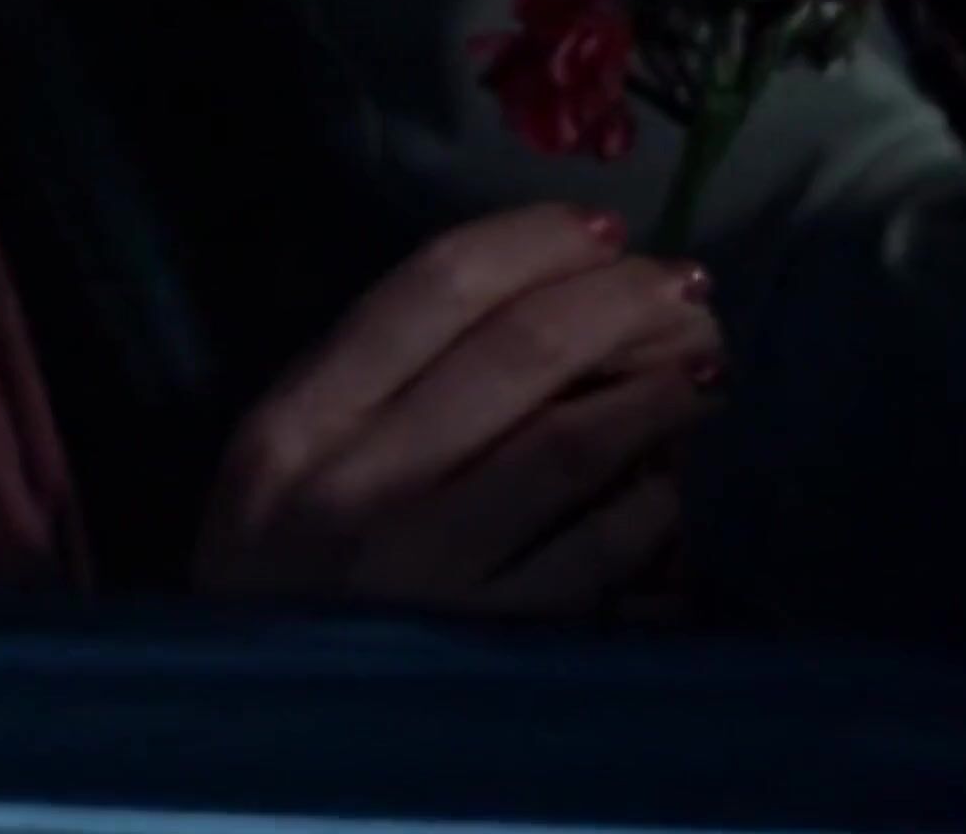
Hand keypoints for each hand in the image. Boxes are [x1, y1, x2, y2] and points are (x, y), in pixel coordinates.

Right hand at [197, 203, 722, 614]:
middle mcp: (356, 488)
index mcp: (295, 425)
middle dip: (617, 300)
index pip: (430, 289)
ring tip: (702, 363)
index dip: (533, 242)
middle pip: (514, 352)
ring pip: (566, 445)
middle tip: (681, 283)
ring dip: (654, 390)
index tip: (603, 228)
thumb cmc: (283, 577)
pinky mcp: (487, 648)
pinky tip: (670, 485)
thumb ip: (372, 385)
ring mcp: (426, 573)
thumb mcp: (281, 467)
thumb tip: (532, 301)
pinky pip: (592, 557)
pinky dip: (646, 508)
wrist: (262, 737)